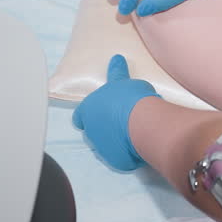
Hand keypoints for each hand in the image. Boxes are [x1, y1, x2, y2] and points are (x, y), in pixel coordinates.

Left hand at [72, 54, 160, 170]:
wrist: (142, 122)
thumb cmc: (132, 98)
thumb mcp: (124, 80)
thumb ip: (118, 78)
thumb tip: (117, 61)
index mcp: (89, 107)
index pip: (79, 115)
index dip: (86, 115)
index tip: (95, 113)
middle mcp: (90, 128)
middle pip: (91, 131)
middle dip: (102, 128)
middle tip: (118, 122)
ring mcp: (100, 146)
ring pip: (103, 145)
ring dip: (112, 141)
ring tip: (130, 135)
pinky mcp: (113, 160)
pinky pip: (117, 156)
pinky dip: (124, 152)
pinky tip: (136, 146)